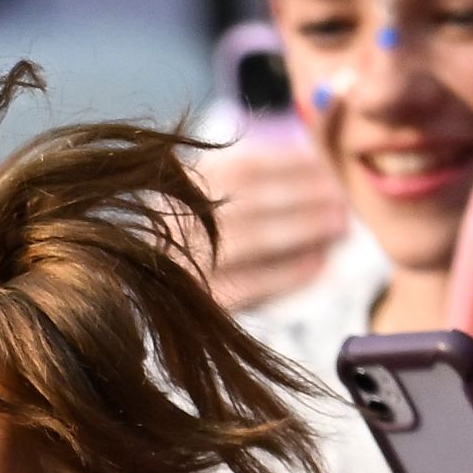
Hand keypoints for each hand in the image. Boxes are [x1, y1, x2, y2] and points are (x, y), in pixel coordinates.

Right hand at [188, 134, 350, 309]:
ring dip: (304, 227)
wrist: (128, 308)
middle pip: (252, 199)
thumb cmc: (174, 248)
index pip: (244, 167)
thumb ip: (230, 186)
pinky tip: (318, 265)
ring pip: (255, 238)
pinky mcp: (196, 303)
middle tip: (344, 196)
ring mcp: (184, 263)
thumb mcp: (188, 206)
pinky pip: (249, 284)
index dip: (291, 164)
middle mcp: (177, 221)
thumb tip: (302, 166)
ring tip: (340, 225)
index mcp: (176, 190)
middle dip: (305, 194)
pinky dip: (287, 273)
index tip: (327, 165)